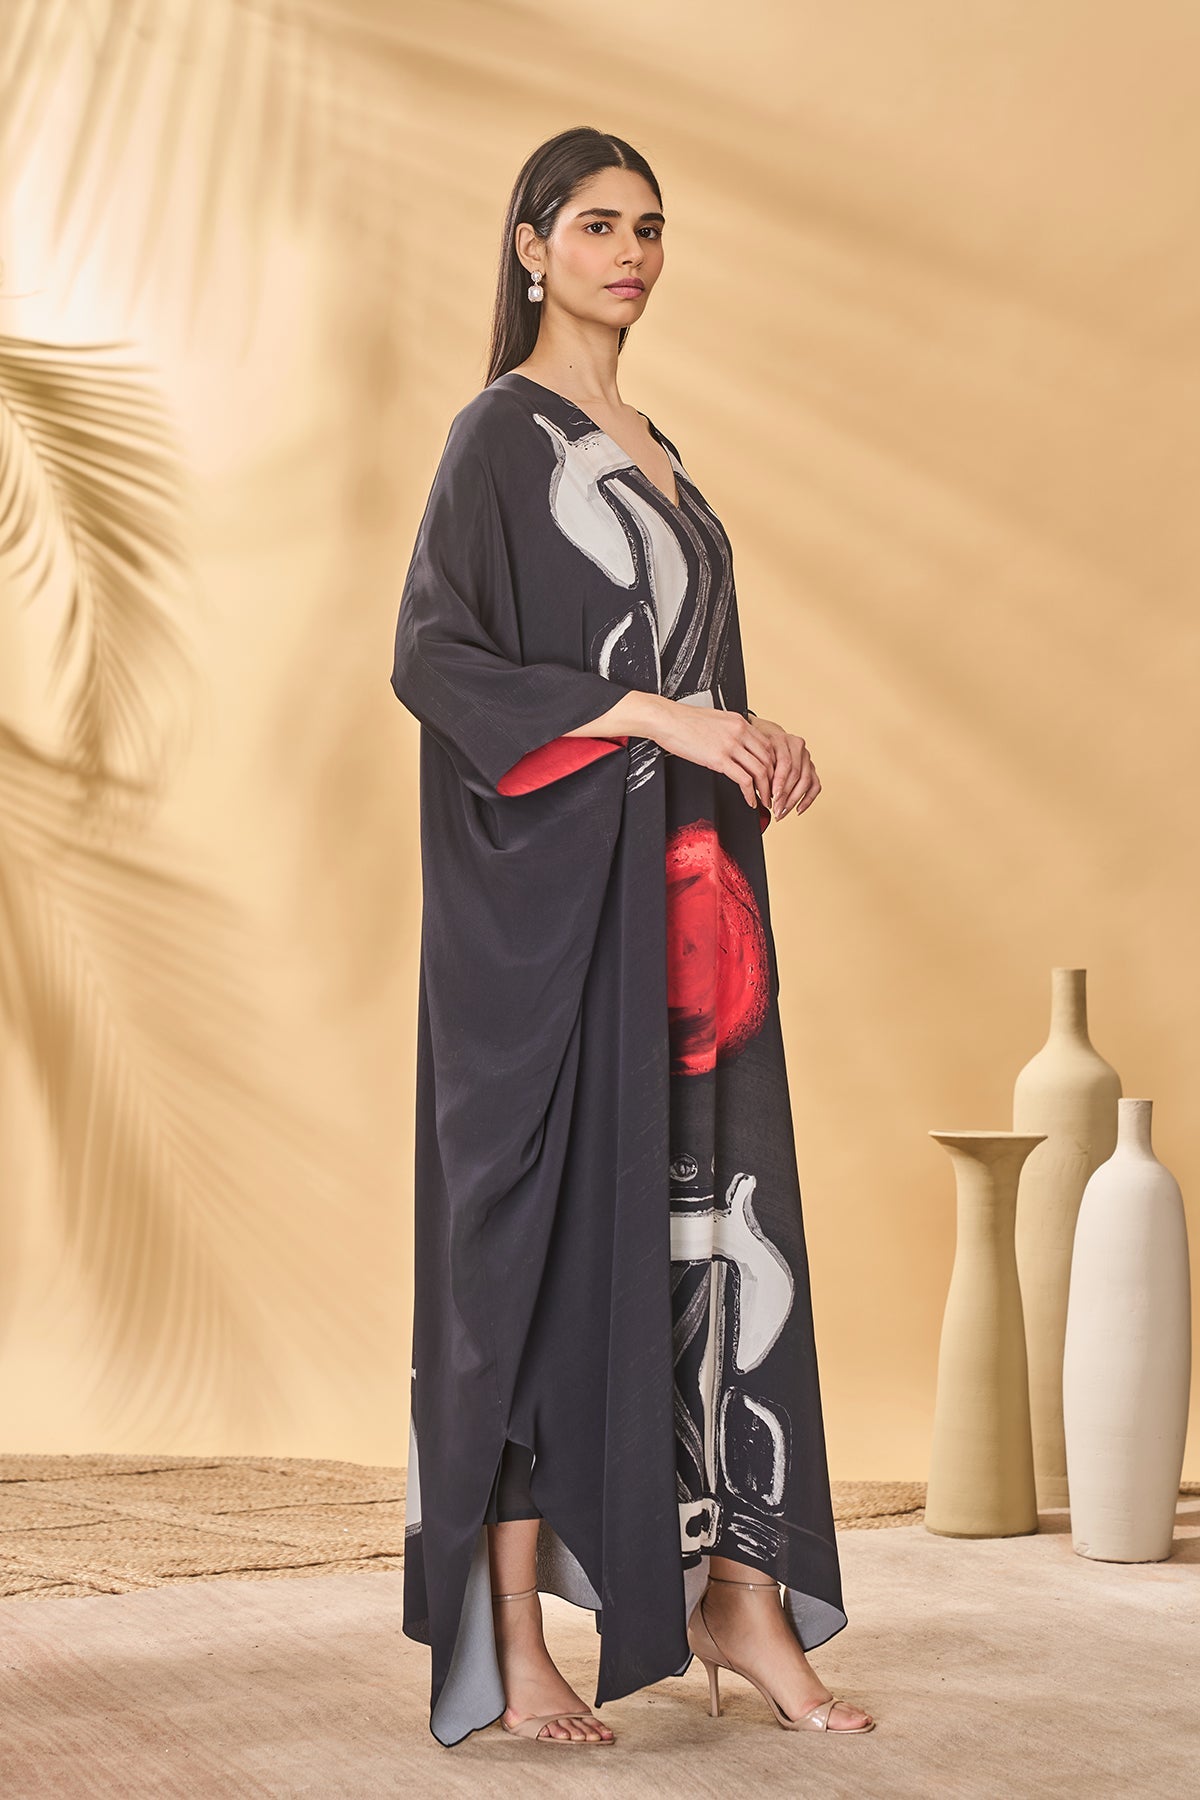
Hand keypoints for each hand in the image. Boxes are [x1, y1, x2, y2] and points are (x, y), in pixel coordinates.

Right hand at [647, 703, 775, 810]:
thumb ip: (729, 731)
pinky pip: (744, 780)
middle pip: (768, 758)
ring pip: (760, 770)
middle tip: (772, 791)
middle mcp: (740, 732)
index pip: (767, 744)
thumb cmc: (684, 720)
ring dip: (765, 789)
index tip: (772, 775)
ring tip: (764, 800)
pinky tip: (749, 801)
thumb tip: (736, 744)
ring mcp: (731, 745)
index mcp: (740, 722)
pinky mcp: (719, 759)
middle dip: (773, 779)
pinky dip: (750, 794)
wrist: (667, 719)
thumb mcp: (715, 720)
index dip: (773, 764)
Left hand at [742, 715, 820, 818]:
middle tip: (776, 809)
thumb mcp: (752, 752)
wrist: (765, 734)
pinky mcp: (811, 767)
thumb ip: (756, 767)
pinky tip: (798, 810)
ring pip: (806, 781)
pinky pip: (815, 785)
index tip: (773, 797)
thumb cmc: (756, 746)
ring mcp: (806, 756)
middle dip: (786, 795)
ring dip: (794, 800)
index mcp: (782, 739)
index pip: (785, 763)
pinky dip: (808, 799)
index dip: (780, 782)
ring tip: (782, 812)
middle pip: (796, 774)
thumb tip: (754, 791)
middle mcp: (797, 746)